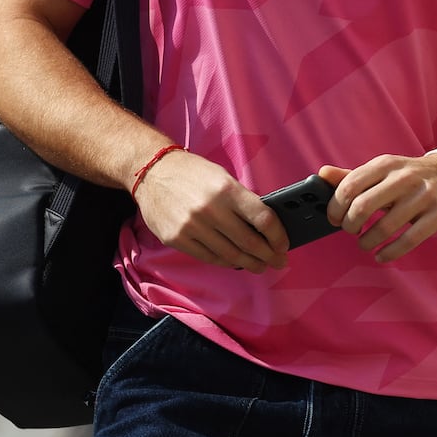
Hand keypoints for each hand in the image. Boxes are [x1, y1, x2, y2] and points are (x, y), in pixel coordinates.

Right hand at [134, 151, 288, 273]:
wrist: (152, 171)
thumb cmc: (193, 173)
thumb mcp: (223, 177)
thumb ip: (242, 201)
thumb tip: (265, 227)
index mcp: (227, 189)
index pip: (263, 219)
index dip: (278, 236)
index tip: (284, 244)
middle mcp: (211, 209)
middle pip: (250, 243)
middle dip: (269, 256)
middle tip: (278, 261)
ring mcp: (192, 226)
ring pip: (231, 255)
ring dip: (250, 264)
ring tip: (260, 265)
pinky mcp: (177, 239)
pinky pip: (209, 258)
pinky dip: (226, 262)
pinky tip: (235, 262)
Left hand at [319, 154, 436, 262]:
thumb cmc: (409, 176)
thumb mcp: (382, 170)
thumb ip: (352, 176)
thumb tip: (322, 174)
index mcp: (385, 164)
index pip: (350, 185)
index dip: (335, 206)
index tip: (333, 218)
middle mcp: (404, 178)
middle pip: (363, 206)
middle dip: (350, 225)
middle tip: (350, 230)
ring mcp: (423, 196)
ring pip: (385, 227)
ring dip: (368, 241)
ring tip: (364, 244)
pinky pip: (409, 240)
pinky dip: (390, 253)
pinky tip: (381, 255)